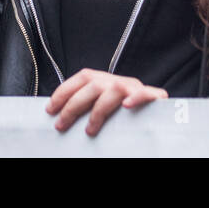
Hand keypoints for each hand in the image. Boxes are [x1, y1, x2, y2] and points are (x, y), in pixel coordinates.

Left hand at [45, 69, 166, 136]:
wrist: (158, 120)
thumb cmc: (125, 118)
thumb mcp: (103, 109)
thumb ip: (89, 108)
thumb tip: (61, 118)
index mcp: (105, 81)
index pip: (82, 78)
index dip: (64, 91)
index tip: (50, 109)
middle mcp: (119, 81)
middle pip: (93, 85)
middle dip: (73, 105)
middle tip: (61, 125)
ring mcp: (136, 88)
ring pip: (114, 90)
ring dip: (98, 110)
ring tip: (90, 130)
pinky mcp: (154, 97)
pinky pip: (147, 94)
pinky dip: (137, 98)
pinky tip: (127, 106)